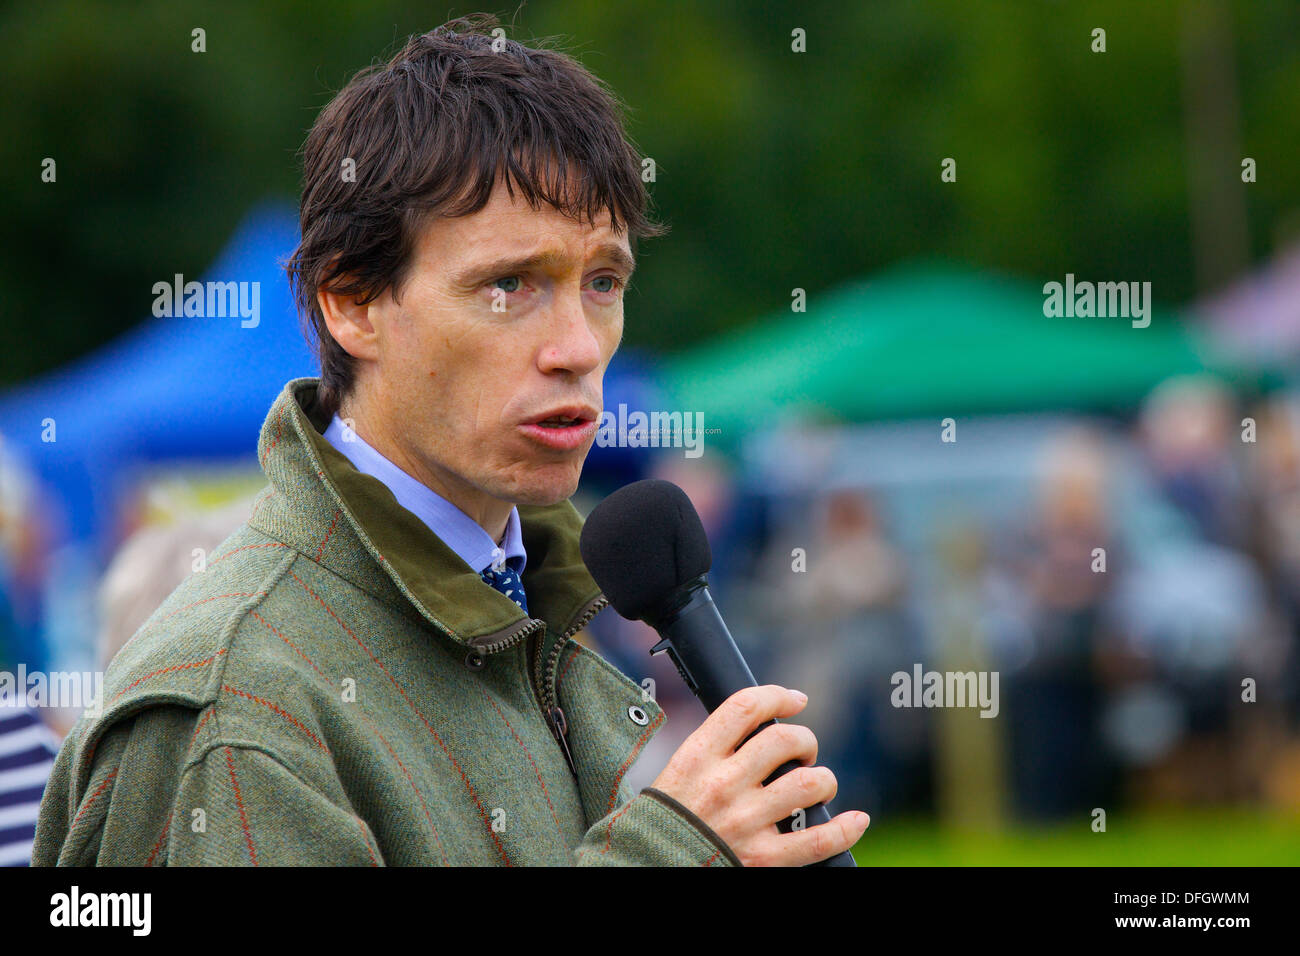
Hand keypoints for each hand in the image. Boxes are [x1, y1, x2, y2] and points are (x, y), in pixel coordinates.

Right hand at [650, 684, 869, 865]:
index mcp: (698, 757)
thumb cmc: (663, 820)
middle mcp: (723, 785)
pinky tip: (856, 820)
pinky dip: (844, 829)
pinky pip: (816, 841)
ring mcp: (745, 822)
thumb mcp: (677, 771)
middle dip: (804, 741)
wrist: (644, 866)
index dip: (778, 695)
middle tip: (803, 752)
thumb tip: (762, 728)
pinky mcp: (762, 859)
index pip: (745, 707)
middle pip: (783, 740)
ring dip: (823, 779)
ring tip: (817, 783)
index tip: (795, 700)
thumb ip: (714, 750)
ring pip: (807, 784)